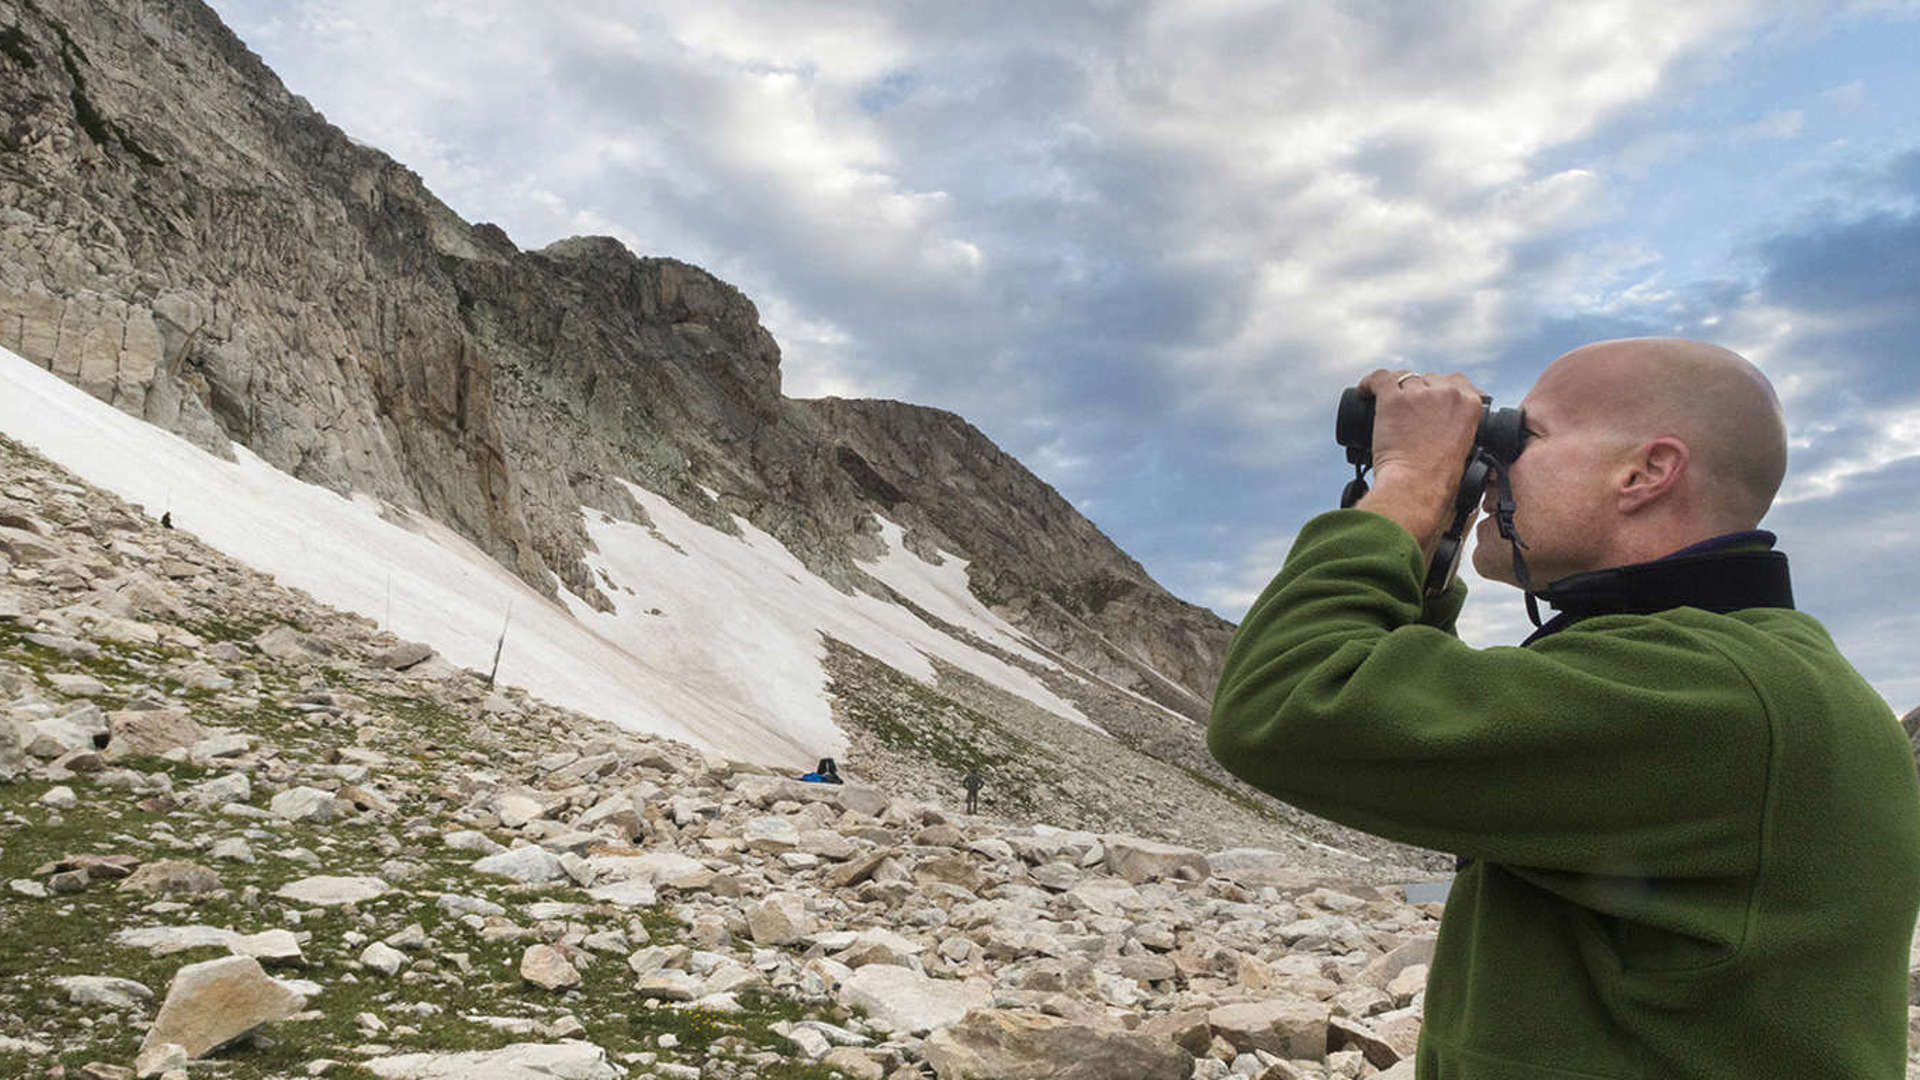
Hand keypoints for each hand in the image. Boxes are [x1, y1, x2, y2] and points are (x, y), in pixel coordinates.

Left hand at [1354, 369, 1485, 558]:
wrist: (1418, 487)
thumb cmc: (1439, 481)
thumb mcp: (1467, 450)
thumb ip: (1463, 431)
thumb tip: (1448, 429)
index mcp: (1471, 405)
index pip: (1458, 381)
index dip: (1441, 388)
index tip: (1431, 396)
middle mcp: (1448, 393)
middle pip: (1430, 379)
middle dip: (1420, 390)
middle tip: (1408, 410)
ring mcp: (1420, 395)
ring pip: (1405, 378)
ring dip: (1396, 389)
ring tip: (1384, 403)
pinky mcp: (1394, 399)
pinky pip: (1379, 378)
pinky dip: (1369, 383)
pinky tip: (1363, 391)